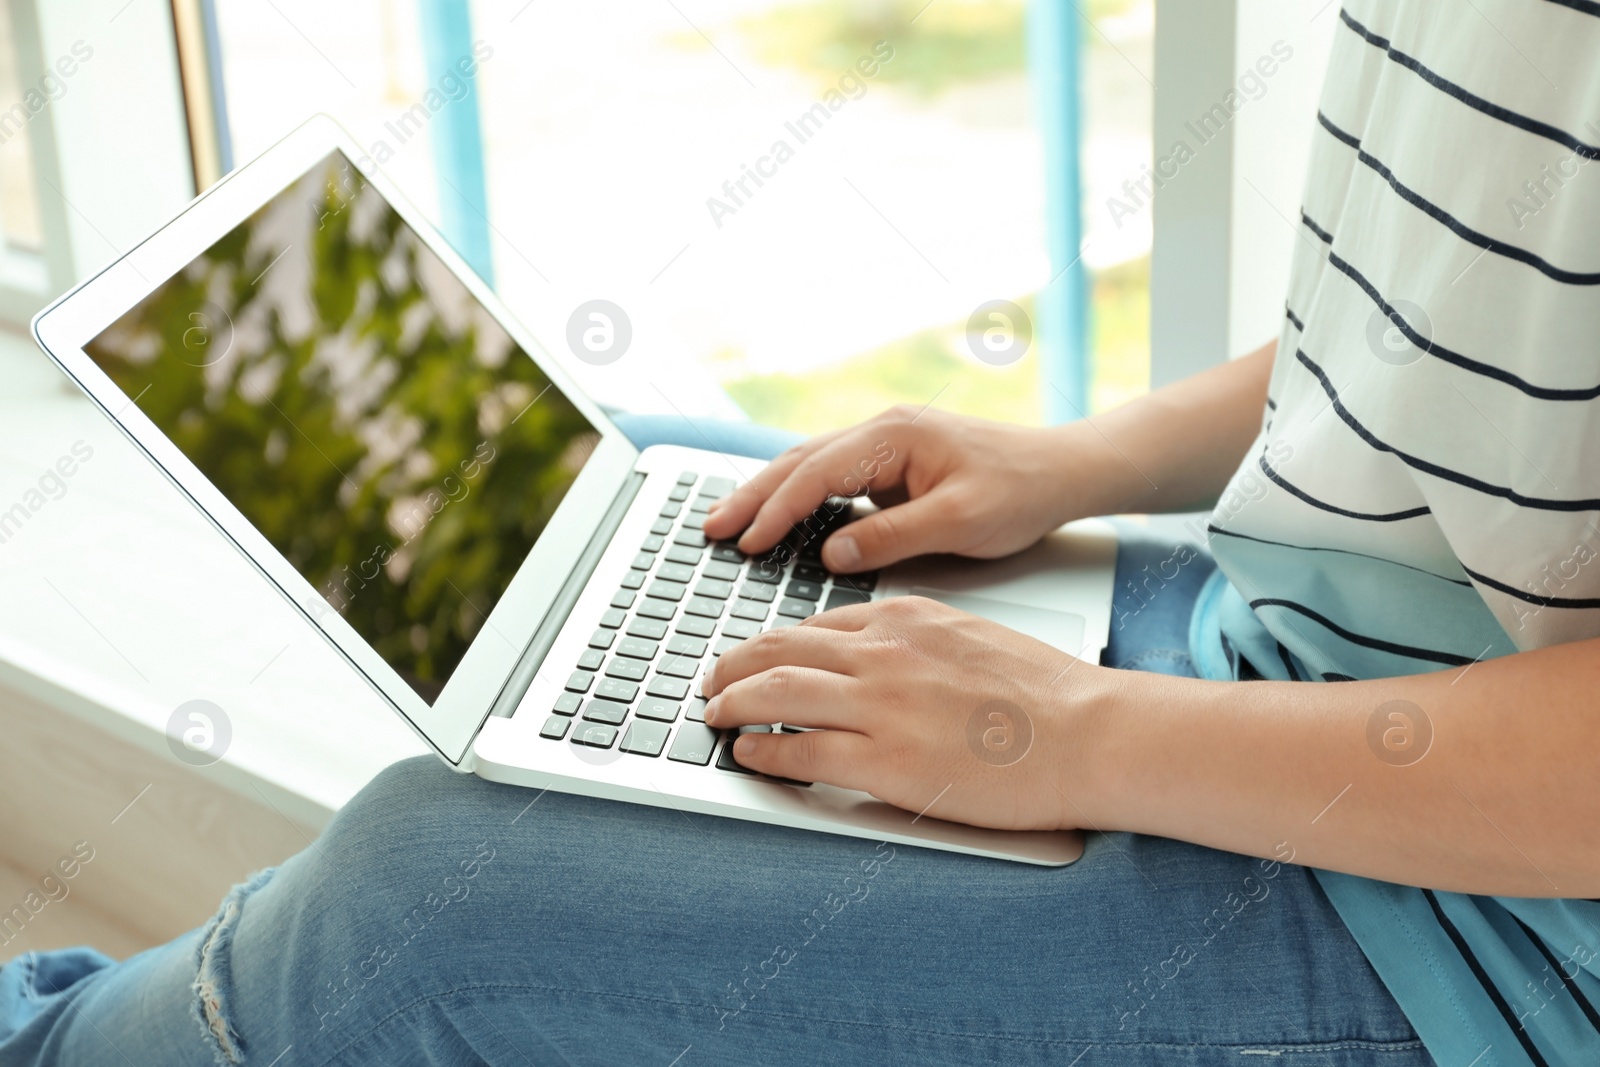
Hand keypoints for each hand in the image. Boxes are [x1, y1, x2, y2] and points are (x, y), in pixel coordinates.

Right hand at [700, 406, 1084, 573]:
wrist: (1059, 472)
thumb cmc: (1019, 492)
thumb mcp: (959, 521)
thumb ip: (892, 535)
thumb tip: (834, 553)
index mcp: (894, 436)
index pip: (817, 473)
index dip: (776, 510)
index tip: (747, 542)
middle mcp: (882, 432)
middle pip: (799, 461)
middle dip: (751, 496)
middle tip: (711, 529)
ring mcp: (884, 445)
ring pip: (808, 465)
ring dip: (766, 494)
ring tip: (728, 524)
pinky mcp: (889, 463)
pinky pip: (829, 476)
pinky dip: (796, 496)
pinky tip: (776, 518)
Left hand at [703, 596, 1106, 831]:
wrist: (1091, 732)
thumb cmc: (1047, 696)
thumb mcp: (972, 638)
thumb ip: (917, 642)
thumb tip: (878, 659)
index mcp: (907, 619)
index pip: (816, 624)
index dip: (774, 643)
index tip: (756, 657)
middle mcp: (885, 653)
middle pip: (780, 648)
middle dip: (734, 664)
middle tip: (714, 681)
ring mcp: (881, 706)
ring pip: (776, 691)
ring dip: (733, 703)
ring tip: (716, 714)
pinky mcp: (885, 761)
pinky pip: (799, 749)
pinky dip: (763, 749)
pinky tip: (750, 753)